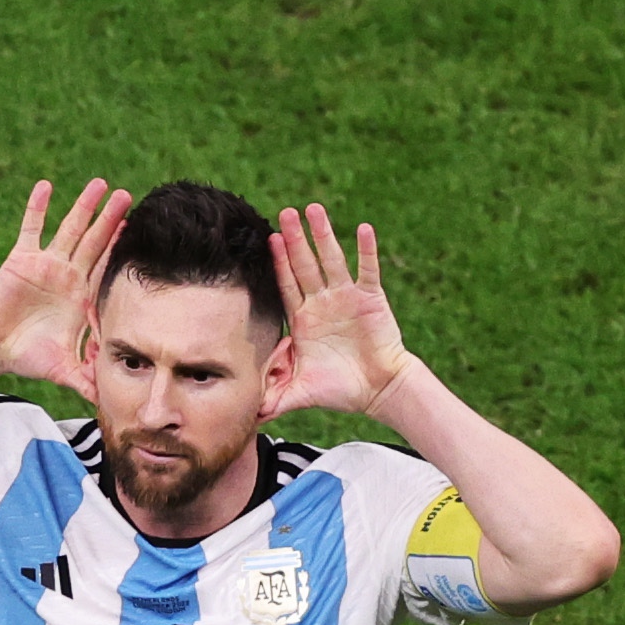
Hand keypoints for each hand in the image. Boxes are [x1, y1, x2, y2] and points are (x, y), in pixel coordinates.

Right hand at [0, 178, 130, 395]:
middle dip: (110, 220)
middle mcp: (67, 275)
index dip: (120, 252)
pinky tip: (46, 186)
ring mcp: (46, 264)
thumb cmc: (29, 356)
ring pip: (69, 229)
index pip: (106, 269)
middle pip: (94, 242)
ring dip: (83, 207)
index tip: (139, 233)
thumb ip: (87, 381)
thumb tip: (110, 403)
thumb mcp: (63, 370)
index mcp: (80, 297)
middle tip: (128, 196)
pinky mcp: (22, 258)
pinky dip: (37, 207)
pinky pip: (31, 228)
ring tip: (99, 184)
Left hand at [263, 205, 412, 417]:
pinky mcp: (371, 299)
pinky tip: (363, 229)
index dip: (279, 263)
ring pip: (332, 260)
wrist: (377, 391)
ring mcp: (347, 297)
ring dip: (324, 235)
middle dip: (295, 240)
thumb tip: (248, 414)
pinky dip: (366, 250)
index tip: (269, 240)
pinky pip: (367, 270)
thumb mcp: (301, 393)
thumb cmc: (340, 390)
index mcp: (305, 319)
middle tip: (285, 213)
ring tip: (314, 210)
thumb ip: (275, 398)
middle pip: (305, 265)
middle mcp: (323, 302)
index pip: (287, 285)